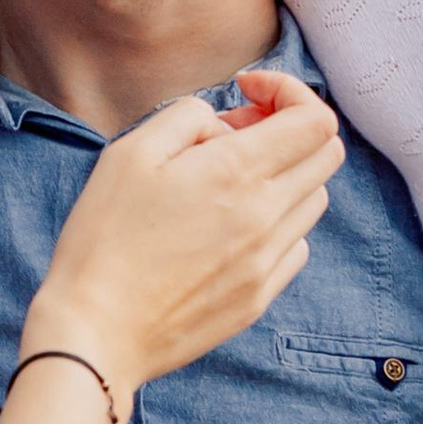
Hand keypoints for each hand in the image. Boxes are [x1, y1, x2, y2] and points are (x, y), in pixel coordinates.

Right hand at [26, 70, 342, 402]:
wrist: (95, 332)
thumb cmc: (102, 239)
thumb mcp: (129, 153)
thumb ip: (187, 116)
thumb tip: (223, 124)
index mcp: (236, 173)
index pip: (315, 119)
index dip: (288, 91)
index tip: (247, 92)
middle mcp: (266, 216)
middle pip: (327, 155)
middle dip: (289, 127)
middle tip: (235, 133)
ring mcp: (268, 262)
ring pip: (314, 199)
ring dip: (284, 175)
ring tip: (227, 182)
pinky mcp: (260, 297)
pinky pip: (296, 245)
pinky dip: (277, 223)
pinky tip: (230, 227)